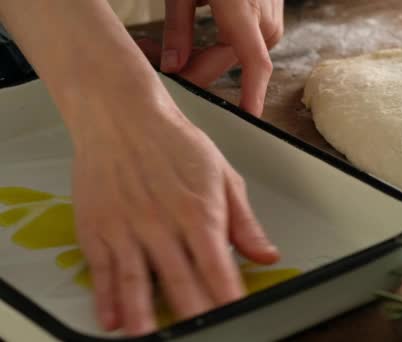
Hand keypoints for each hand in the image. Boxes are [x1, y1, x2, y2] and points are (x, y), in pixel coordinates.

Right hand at [72, 103, 279, 334]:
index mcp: (199, 212)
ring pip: (136, 281)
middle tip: (201, 335)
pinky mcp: (97, 226)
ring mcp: (127, 227)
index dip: (228, 297)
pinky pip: (101, 269)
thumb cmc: (174, 141)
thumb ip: (244, 221)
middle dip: (193, 314)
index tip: (236, 315)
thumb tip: (266, 254)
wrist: (122, 114)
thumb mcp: (222, 175)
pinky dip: (105, 297)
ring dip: (143, 315)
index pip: (218, 267)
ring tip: (148, 338)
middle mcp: (163, 224)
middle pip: (181, 281)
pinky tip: (111, 319)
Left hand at [138, 0, 283, 116]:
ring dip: (203, 58)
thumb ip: (178, 28)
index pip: (254, 64)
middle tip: (154, 65)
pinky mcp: (268, 19)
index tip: (247, 118)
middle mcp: (264, 19)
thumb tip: (172, 67)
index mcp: (243, 10)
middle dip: (194, 69)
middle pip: (229, 62)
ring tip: (163, 51)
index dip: (252, 95)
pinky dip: (217, 46)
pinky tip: (190, 44)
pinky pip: (243, 44)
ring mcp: (270, 19)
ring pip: (235, 55)